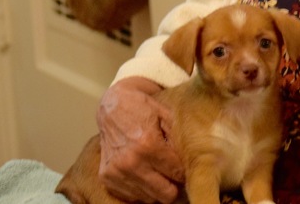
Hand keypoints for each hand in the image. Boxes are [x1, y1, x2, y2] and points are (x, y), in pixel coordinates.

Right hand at [96, 76, 183, 202]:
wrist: (112, 106)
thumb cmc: (142, 109)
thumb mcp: (167, 116)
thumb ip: (179, 140)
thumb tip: (193, 163)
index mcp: (148, 144)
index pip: (177, 174)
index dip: (185, 172)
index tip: (185, 168)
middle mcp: (131, 162)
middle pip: (165, 194)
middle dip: (174, 185)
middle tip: (174, 175)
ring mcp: (116, 172)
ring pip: (149, 198)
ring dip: (157, 188)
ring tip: (158, 172)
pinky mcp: (106, 178)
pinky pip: (131, 197)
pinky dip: (140, 188)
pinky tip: (143, 173)